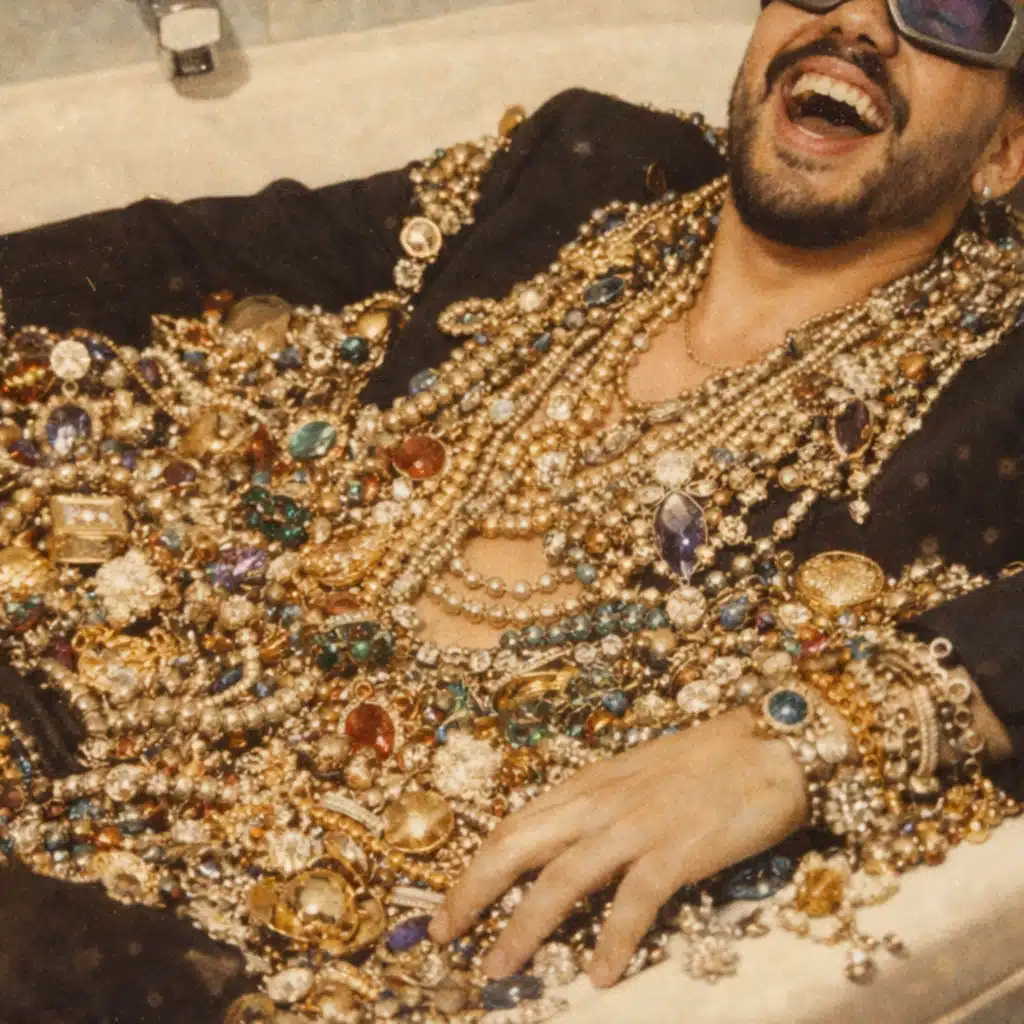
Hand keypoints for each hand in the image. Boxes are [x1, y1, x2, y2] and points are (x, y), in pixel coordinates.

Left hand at [429, 706, 808, 987]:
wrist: (768, 747)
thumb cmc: (704, 763)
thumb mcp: (634, 780)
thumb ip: (597, 811)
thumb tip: (561, 852)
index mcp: (586, 786)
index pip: (513, 827)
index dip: (473, 868)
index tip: (447, 908)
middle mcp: (598, 804)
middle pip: (517, 848)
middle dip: (473, 894)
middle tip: (445, 938)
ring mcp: (635, 827)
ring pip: (560, 880)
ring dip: (524, 928)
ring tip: (500, 970)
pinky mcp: (674, 851)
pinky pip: (632, 902)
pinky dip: (612, 940)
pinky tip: (598, 975)